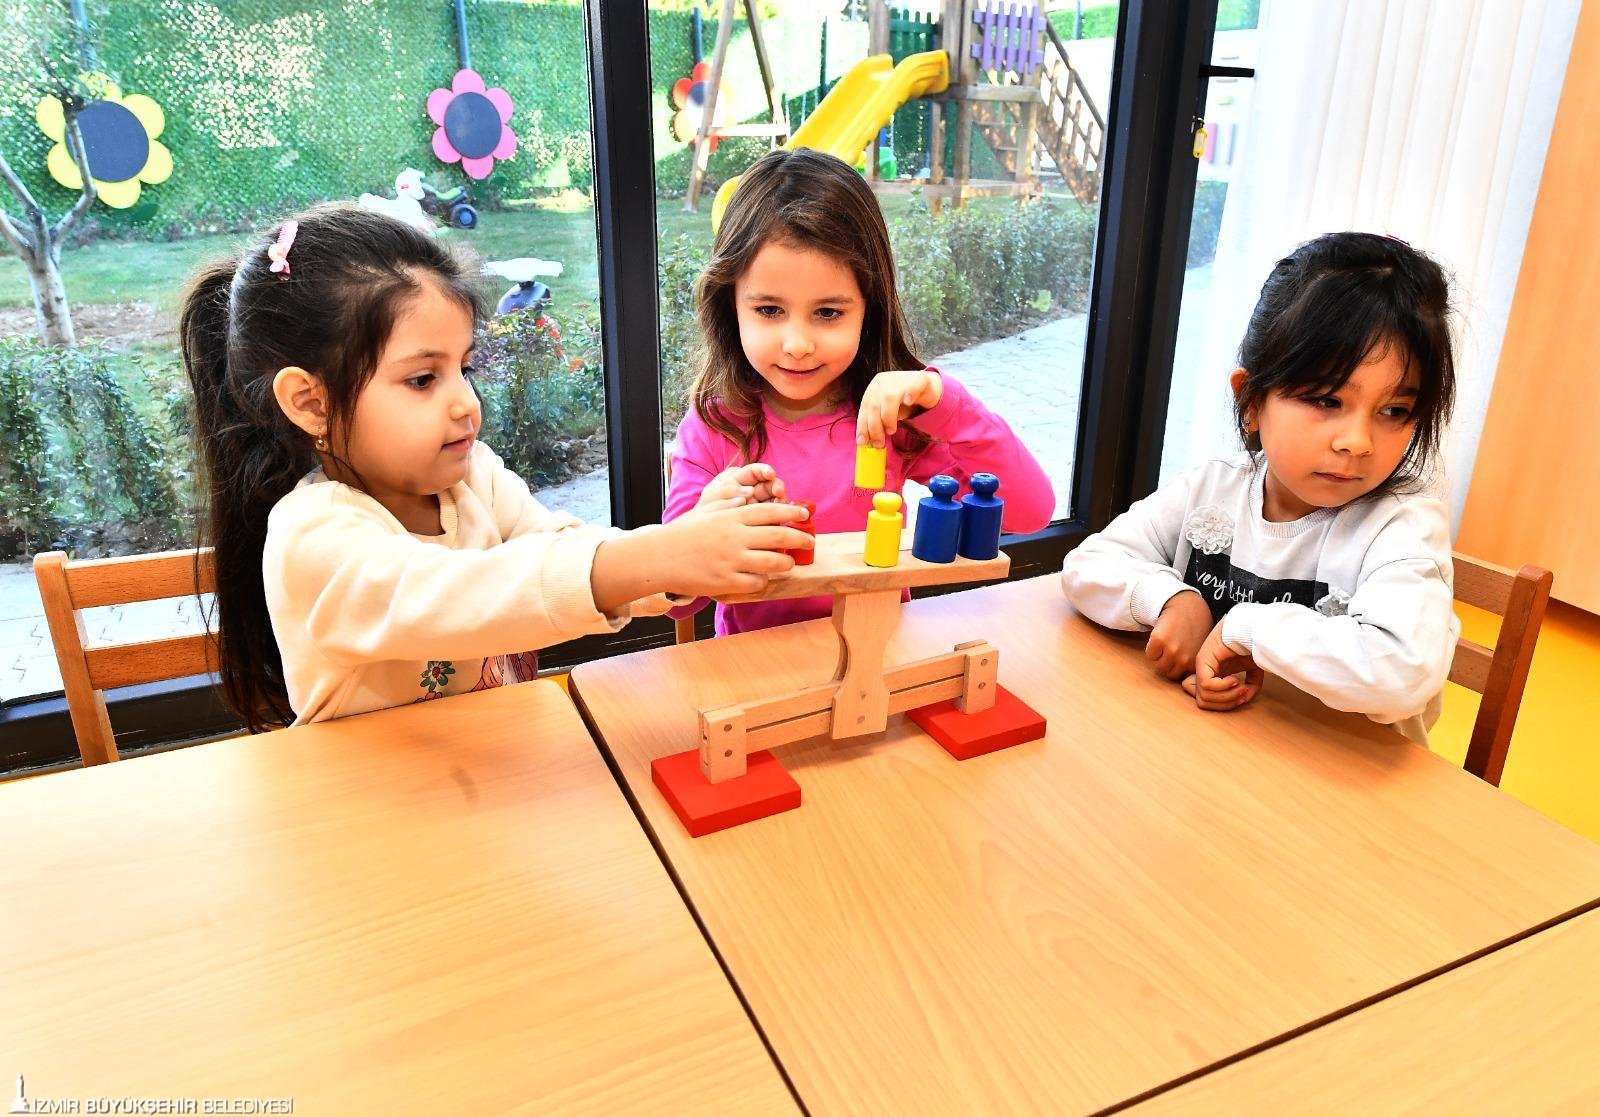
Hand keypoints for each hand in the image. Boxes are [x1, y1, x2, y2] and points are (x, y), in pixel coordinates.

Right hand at [659, 501, 813, 597]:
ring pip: (773, 562)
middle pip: (779, 535)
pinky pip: (757, 582)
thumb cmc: (685, 533)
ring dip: (786, 563)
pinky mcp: (727, 581)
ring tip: (788, 563)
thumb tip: (750, 497)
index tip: (804, 515)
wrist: (661, 557)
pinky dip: (764, 581)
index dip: (791, 513)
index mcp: (731, 517)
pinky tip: (762, 578)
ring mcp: (732, 560)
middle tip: (809, 542)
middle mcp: (735, 537)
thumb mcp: (708, 511)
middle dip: (800, 539)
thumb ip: (730, 505)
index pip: (770, 511)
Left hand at [694, 463, 787, 510]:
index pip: (755, 471)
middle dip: (776, 486)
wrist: (703, 530)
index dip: (765, 471)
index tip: (770, 474)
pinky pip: (775, 516)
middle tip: (779, 491)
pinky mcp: (764, 519)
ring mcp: (759, 505)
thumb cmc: (706, 509)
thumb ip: (729, 491)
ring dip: (780, 501)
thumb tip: (750, 492)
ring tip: (779, 504)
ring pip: (775, 499)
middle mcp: (752, 490)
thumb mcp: (713, 497)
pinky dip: (779, 516)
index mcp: (739, 478)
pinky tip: (779, 517)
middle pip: (769, 484)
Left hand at [857, 369, 941, 447]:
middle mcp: (885, 381)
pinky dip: (910, 394)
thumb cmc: (904, 402)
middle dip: (874, 427)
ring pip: (890, 398)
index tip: (863, 442)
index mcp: (874, 387)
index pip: (865, 407)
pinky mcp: (919, 380)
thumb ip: (878, 422)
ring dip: (888, 417)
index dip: (862, 425)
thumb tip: (869, 440)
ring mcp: (901, 379)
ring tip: (891, 431)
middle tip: (879, 443)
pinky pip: (913, 386)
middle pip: (874, 404)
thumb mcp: (887, 412)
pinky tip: (908, 402)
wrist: (927, 388)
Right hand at [1145, 590, 1211, 679]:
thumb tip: (1190, 680)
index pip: (1183, 678)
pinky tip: (1160, 638)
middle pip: (1170, 674)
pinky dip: (1152, 649)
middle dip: (1169, 664)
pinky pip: (1150, 655)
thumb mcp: (1202, 648)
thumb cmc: (1195, 625)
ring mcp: (1171, 651)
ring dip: (1160, 658)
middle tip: (1173, 649)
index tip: (1182, 656)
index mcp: (1197, 662)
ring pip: (1159, 667)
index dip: (1181, 668)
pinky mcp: (1159, 641)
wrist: (1186, 605)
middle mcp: (1185, 659)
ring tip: (1167, 645)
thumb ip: (1196, 664)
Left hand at [1181, 619, 1264, 711]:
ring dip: (1226, 697)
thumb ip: (1248, 686)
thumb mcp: (1252, 670)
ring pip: (1204, 697)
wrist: (1250, 627)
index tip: (1239, 697)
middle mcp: (1204, 671)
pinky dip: (1222, 687)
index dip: (1221, 704)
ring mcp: (1201, 665)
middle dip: (1225, 704)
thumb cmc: (1251, 644)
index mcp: (1213, 674)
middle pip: (1203, 702)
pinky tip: (1235, 679)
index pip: (1203, 698)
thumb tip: (1243, 698)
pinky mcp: (1203, 659)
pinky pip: (1206, 685)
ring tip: (1241, 687)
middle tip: (1242, 695)